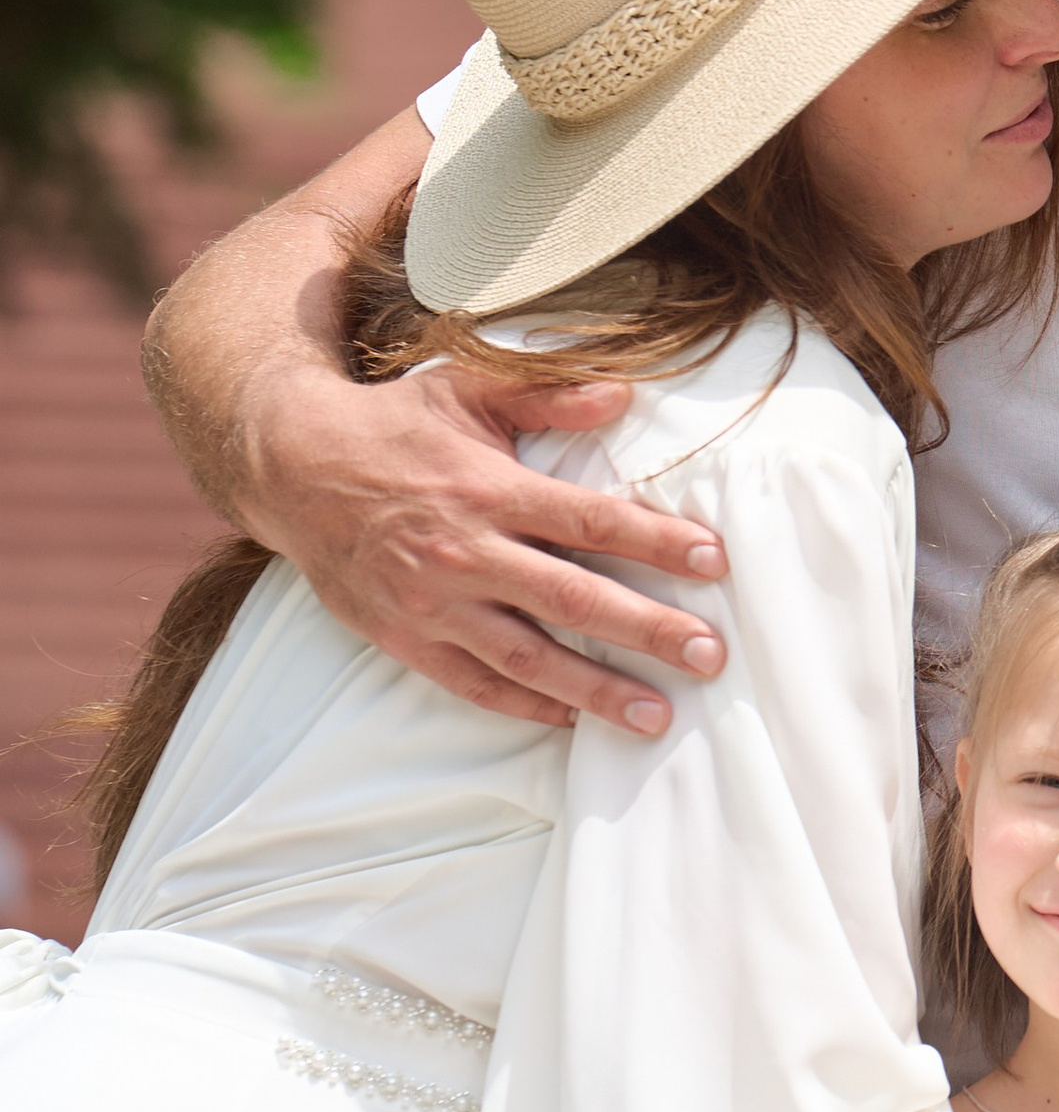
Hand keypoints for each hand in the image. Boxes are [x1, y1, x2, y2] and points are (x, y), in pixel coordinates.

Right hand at [236, 359, 732, 732]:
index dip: (654, 542)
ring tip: (656, 717)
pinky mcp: (406, 638)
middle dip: (646, 630)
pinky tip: (574, 722)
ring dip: (596, 691)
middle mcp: (464, 551)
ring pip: (528, 657)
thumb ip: (547, 393)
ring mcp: (432, 603)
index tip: (713, 560)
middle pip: (571, 599)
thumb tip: (624, 394)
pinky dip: (526, 706)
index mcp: (488, 489)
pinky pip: (474, 684)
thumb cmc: (394, 425)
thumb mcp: (466, 389)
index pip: (589, 521)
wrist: (291, 467)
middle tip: (709, 656)